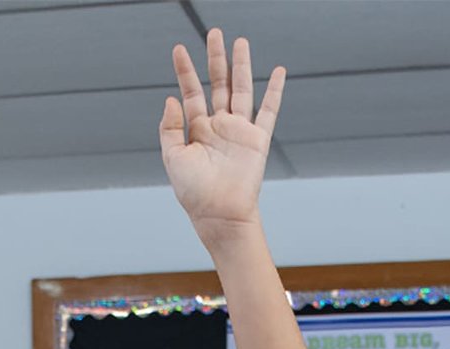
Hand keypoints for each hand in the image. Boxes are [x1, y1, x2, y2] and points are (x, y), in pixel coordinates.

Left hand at [159, 29, 283, 245]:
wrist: (219, 214)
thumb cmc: (193, 192)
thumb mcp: (173, 157)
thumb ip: (170, 127)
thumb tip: (171, 98)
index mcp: (197, 129)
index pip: (191, 92)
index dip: (185, 70)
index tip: (179, 49)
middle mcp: (219, 126)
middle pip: (217, 83)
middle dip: (215, 58)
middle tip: (214, 33)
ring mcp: (239, 131)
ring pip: (241, 89)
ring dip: (241, 66)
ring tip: (240, 41)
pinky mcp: (257, 139)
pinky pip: (269, 111)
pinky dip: (275, 91)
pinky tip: (278, 72)